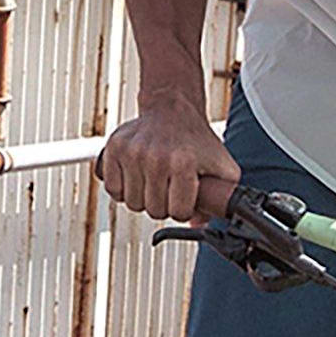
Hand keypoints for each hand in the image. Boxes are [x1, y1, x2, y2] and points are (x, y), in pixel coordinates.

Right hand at [99, 105, 238, 222]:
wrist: (171, 110)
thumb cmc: (195, 141)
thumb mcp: (222, 167)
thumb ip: (221, 200)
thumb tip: (198, 226)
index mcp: (183, 162)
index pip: (179, 213)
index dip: (183, 209)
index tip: (184, 197)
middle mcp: (156, 157)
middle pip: (154, 211)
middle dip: (163, 205)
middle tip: (169, 188)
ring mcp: (132, 152)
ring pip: (132, 203)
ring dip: (143, 197)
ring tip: (153, 180)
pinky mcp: (114, 148)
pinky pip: (113, 189)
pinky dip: (123, 188)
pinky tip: (136, 176)